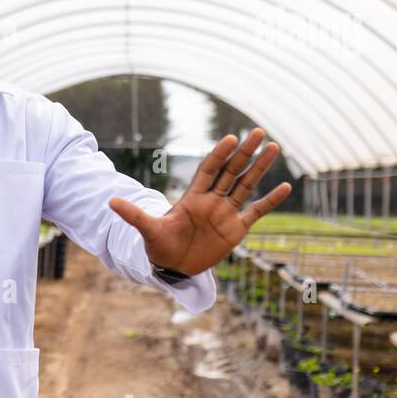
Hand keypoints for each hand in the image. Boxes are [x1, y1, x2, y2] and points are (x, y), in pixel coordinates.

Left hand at [108, 128, 292, 275]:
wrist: (173, 265)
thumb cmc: (160, 245)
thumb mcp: (148, 231)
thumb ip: (134, 216)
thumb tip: (110, 202)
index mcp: (192, 197)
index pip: (208, 169)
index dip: (219, 154)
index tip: (230, 139)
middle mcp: (212, 200)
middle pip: (230, 170)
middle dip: (244, 152)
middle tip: (258, 131)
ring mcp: (225, 212)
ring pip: (245, 184)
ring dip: (260, 168)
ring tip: (274, 147)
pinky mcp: (236, 229)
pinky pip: (256, 211)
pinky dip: (270, 201)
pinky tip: (286, 186)